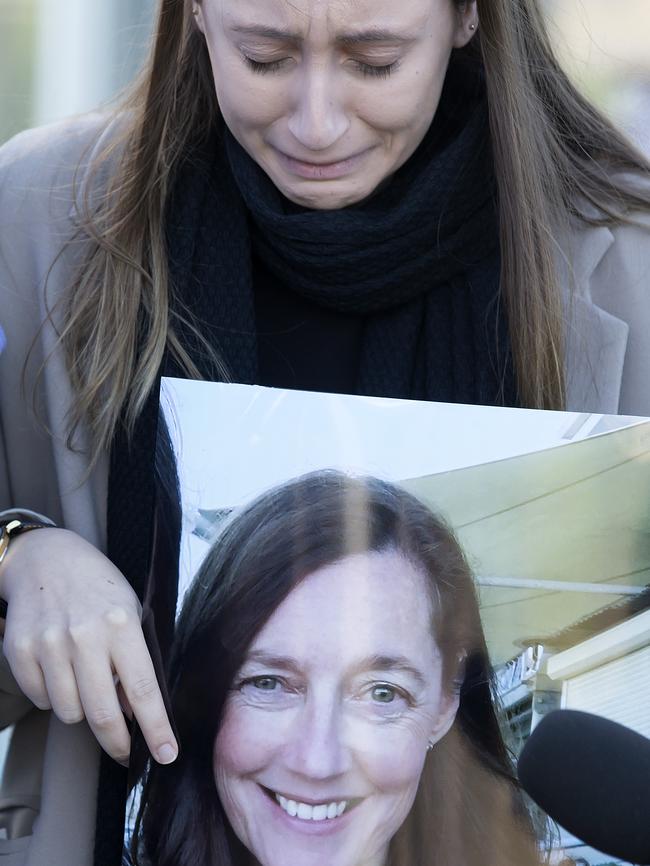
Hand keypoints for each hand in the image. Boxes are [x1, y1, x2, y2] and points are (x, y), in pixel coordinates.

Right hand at [0, 528, 177, 765]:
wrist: (46, 559)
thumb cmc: (98, 587)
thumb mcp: (130, 612)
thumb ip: (135, 660)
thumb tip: (135, 713)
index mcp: (121, 624)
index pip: (143, 690)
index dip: (156, 729)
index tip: (167, 754)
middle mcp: (84, 636)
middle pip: (103, 713)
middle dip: (119, 743)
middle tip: (127, 751)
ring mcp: (49, 644)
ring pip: (69, 713)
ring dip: (82, 711)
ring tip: (87, 683)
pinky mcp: (20, 651)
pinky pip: (41, 700)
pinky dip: (53, 696)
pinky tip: (61, 671)